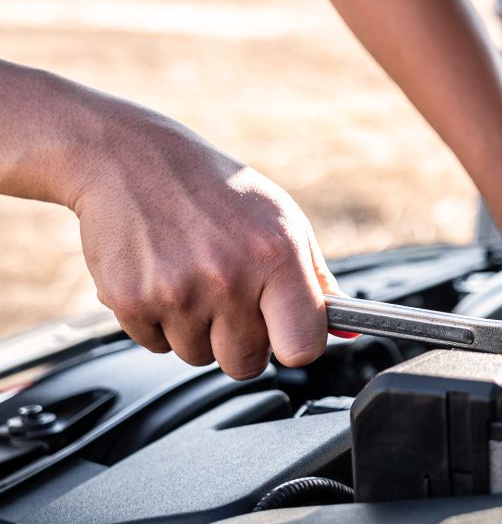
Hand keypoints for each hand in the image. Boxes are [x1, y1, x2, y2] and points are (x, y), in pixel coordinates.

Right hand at [70, 104, 338, 379]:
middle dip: (242, 341)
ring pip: (198, 356)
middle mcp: (228, 278)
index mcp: (276, 256)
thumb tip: (347, 331)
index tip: (286, 333)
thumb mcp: (283, 222)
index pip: (302, 348)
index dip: (295, 345)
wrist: (131, 159)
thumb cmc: (217, 192)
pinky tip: (162, 278)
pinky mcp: (131, 301)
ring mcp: (177, 292)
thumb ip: (316, 281)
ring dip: (197, 331)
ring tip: (193, 279)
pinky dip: (159, 322)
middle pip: (245, 364)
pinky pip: (156, 346)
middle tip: (230, 298)